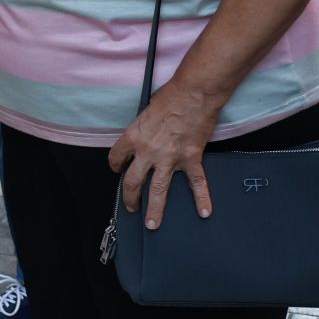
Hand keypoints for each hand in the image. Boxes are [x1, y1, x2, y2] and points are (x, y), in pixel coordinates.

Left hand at [108, 83, 222, 228]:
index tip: (117, 170)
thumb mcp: (145, 112)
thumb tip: (144, 140)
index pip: (116, 157)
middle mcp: (148, 152)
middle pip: (133, 182)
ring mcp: (170, 158)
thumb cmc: (170, 96)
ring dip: (155, 210)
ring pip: (158, 190)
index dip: (115, 165)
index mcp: (133, 138)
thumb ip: (142, 130)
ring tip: (151, 224)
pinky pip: (197, 184)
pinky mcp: (191, 159)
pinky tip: (204, 212)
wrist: (194, 94)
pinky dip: (202, 199)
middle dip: (130, 198)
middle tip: (131, 209)